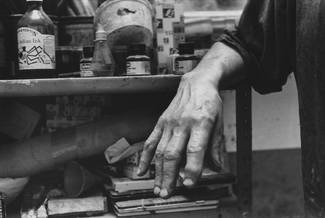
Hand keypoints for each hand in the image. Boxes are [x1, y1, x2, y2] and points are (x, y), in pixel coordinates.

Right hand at [137, 71, 223, 197]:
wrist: (196, 83)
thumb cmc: (209, 102)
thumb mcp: (219, 122)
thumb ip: (215, 146)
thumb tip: (215, 167)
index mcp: (201, 123)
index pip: (195, 149)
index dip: (192, 168)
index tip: (189, 184)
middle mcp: (183, 124)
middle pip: (173, 153)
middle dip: (169, 176)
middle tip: (167, 193)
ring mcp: (169, 123)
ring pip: (160, 150)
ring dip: (158, 171)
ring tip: (157, 188)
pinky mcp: (161, 122)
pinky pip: (150, 141)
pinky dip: (145, 157)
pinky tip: (142, 170)